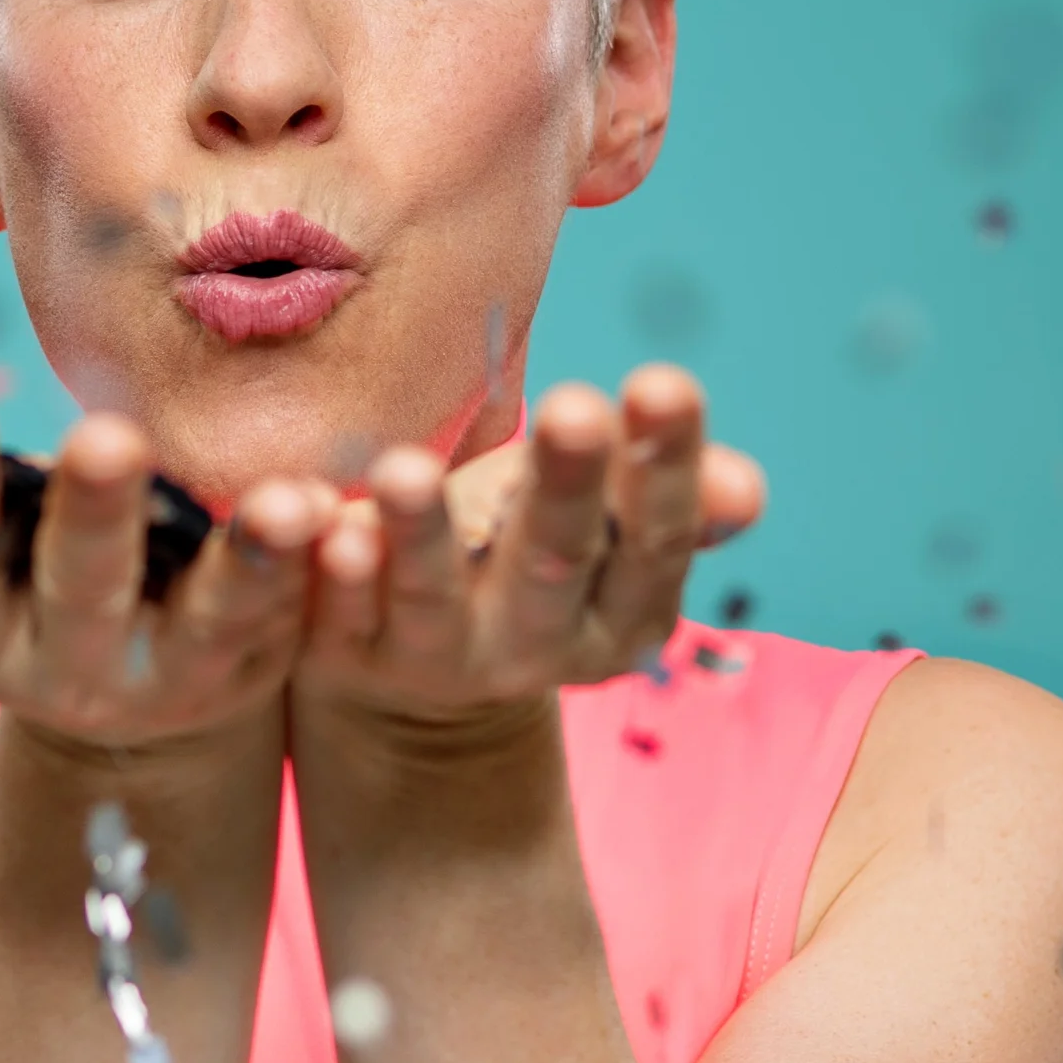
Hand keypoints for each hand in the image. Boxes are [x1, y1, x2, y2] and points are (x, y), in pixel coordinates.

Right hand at [0, 394, 334, 747]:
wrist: (126, 688)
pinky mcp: (246, 673)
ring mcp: (163, 683)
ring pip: (207, 622)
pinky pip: (283, 619)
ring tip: (284, 501)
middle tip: (107, 434)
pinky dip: (310, 567)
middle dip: (94, 513)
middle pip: (80, 588)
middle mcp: (64, 674)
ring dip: (246, 560)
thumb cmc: (32, 571)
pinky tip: (334, 509)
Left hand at [300, 367, 764, 726]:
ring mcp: (437, 659)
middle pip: (554, 560)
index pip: (655, 539)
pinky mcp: (344, 657)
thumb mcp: (602, 522)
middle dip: (564, 484)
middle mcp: (536, 647)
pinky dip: (325, 568)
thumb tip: (743, 488)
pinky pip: (331, 611)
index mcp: (620, 611)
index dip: (664, 469)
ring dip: (421, 531)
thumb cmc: (523, 551)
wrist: (414, 679)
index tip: (665, 383)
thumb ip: (664, 492)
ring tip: (407, 468)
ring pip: (432, 595)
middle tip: (575, 407)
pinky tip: (319, 518)